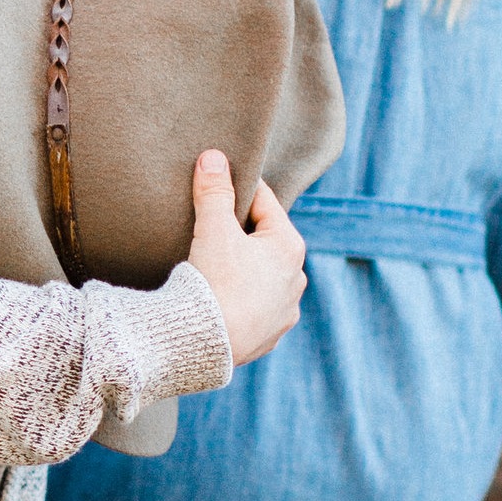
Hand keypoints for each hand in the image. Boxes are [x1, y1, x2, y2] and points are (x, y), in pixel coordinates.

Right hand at [186, 149, 305, 365]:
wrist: (205, 343)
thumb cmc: (214, 281)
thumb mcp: (212, 229)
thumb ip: (214, 191)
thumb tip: (213, 157)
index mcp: (289, 246)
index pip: (264, 203)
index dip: (240, 190)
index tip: (221, 182)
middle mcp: (297, 278)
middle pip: (266, 241)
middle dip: (243, 233)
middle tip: (214, 226)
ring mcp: (286, 310)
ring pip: (265, 278)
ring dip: (247, 270)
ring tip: (218, 267)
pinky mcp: (270, 336)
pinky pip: (258, 309)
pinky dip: (243, 301)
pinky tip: (224, 300)